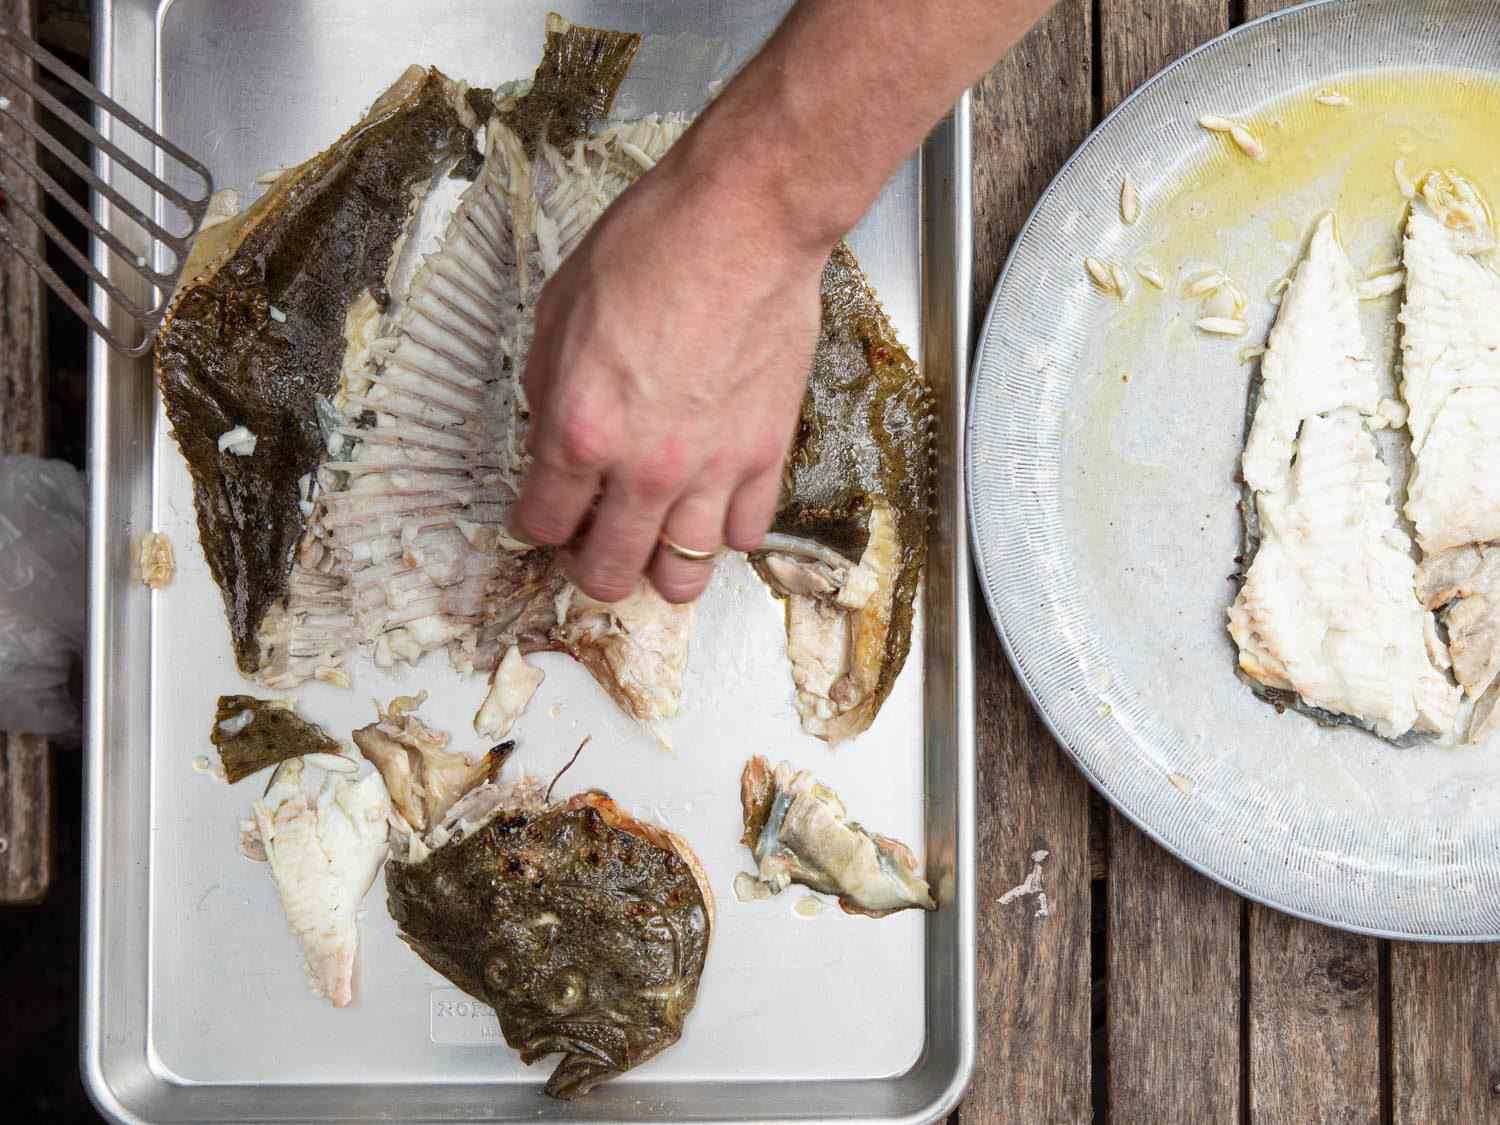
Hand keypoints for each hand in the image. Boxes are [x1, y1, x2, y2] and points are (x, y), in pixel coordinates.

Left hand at [511, 149, 826, 604]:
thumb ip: (549, 394)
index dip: (538, 525)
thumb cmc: (649, 248)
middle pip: (608, 573)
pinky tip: (712, 504)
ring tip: (657, 539)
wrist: (742, 224)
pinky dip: (724, 531)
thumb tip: (553, 438)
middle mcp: (643, 469)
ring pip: (683, 577)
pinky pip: (745, 535)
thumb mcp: (557, 314)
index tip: (546, 515)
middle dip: (591, 567)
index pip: (543, 524)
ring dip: (661, 569)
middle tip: (596, 542)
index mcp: (578, 431)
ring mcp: (711, 470)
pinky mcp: (766, 456)